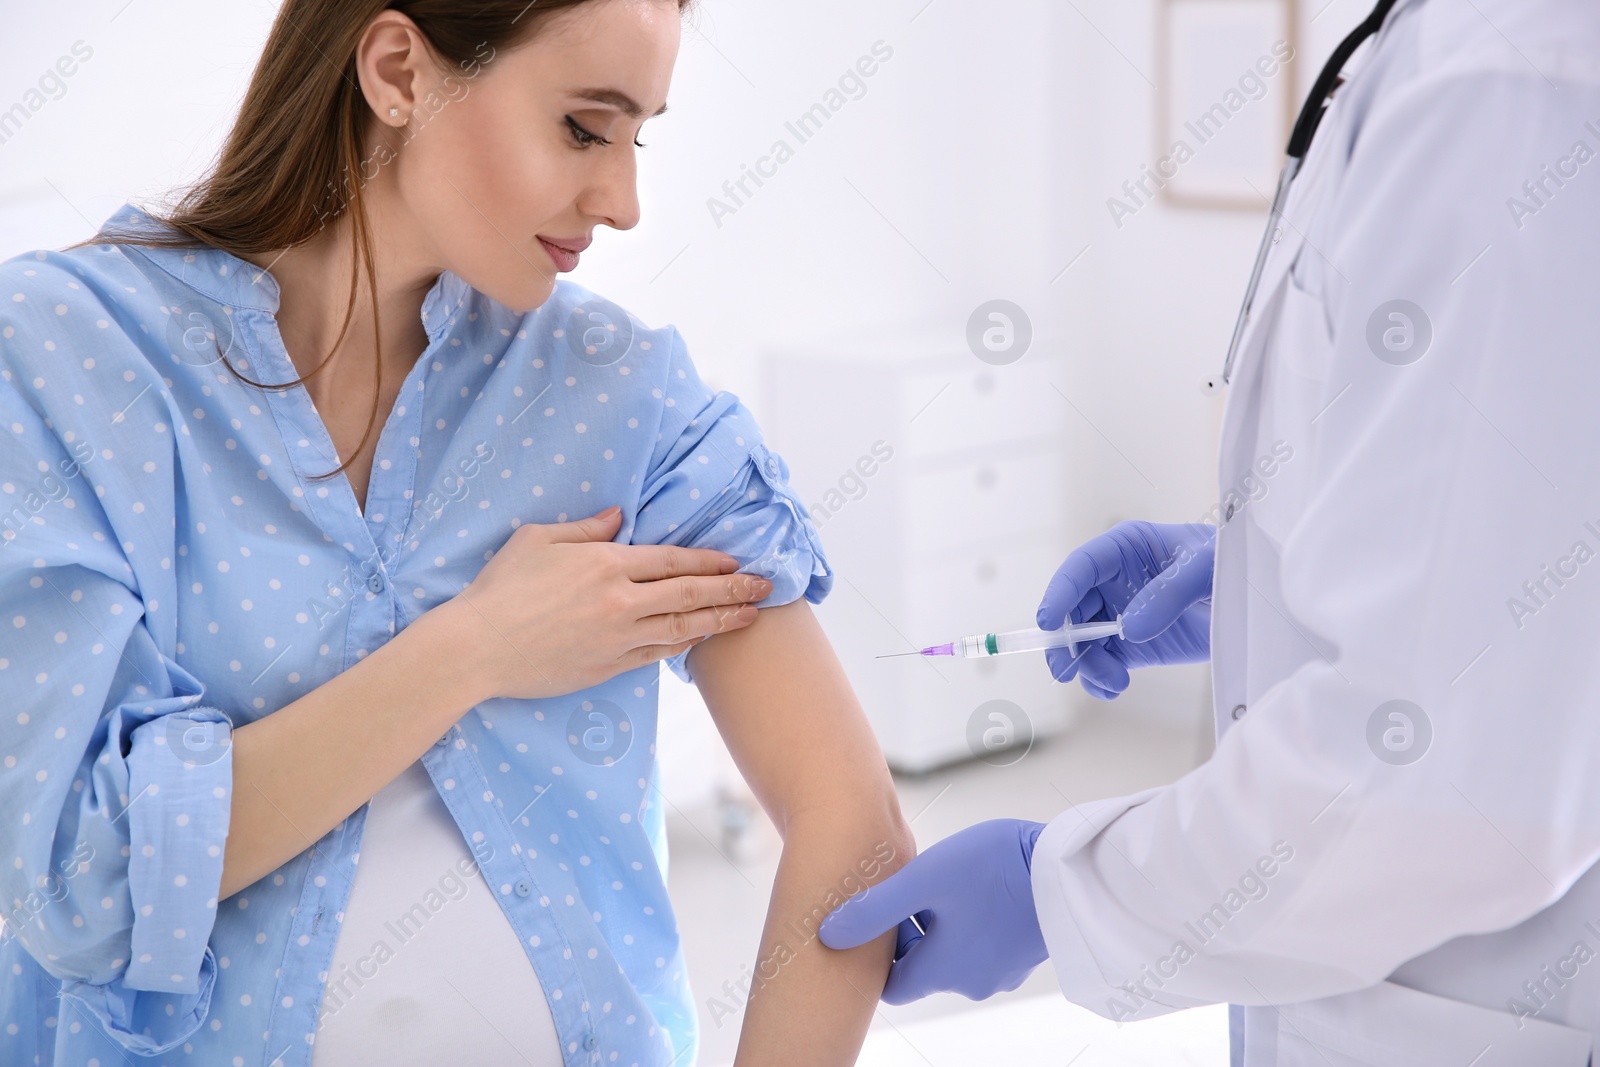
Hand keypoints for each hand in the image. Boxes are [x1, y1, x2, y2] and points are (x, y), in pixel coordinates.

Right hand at [433, 506, 769, 700]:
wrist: (476, 649)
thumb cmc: (500, 589)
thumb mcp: (537, 540)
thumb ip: (584, 528)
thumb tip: (618, 518)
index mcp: (605, 563)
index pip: (671, 559)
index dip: (708, 560)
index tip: (736, 560)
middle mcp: (619, 602)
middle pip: (689, 594)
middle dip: (733, 589)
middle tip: (766, 587)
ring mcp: (616, 639)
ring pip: (682, 629)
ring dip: (721, 621)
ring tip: (751, 616)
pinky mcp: (607, 668)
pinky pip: (657, 656)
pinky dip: (684, 647)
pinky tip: (702, 641)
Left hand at [817, 819, 1048, 1003]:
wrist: (1071, 870)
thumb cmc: (996, 871)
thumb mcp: (924, 880)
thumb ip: (874, 909)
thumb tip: (828, 934)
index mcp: (942, 970)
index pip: (893, 984)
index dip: (878, 952)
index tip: (878, 915)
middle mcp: (972, 980)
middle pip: (923, 966)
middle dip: (910, 930)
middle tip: (909, 886)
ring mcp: (1003, 969)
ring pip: (954, 951)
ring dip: (942, 921)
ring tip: (944, 879)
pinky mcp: (1025, 951)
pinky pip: (984, 942)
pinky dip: (972, 920)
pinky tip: (977, 885)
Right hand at [1036, 520, 1215, 698]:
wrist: (1256, 600)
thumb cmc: (1232, 565)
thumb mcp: (1207, 569)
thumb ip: (1169, 594)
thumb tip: (1128, 629)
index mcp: (1125, 549)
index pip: (1081, 567)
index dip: (1060, 592)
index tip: (1048, 622)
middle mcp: (1114, 581)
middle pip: (1071, 609)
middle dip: (1065, 641)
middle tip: (1066, 670)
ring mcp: (1120, 615)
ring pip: (1082, 641)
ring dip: (1087, 665)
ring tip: (1113, 682)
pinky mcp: (1132, 645)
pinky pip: (1103, 662)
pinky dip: (1100, 679)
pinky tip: (1113, 687)